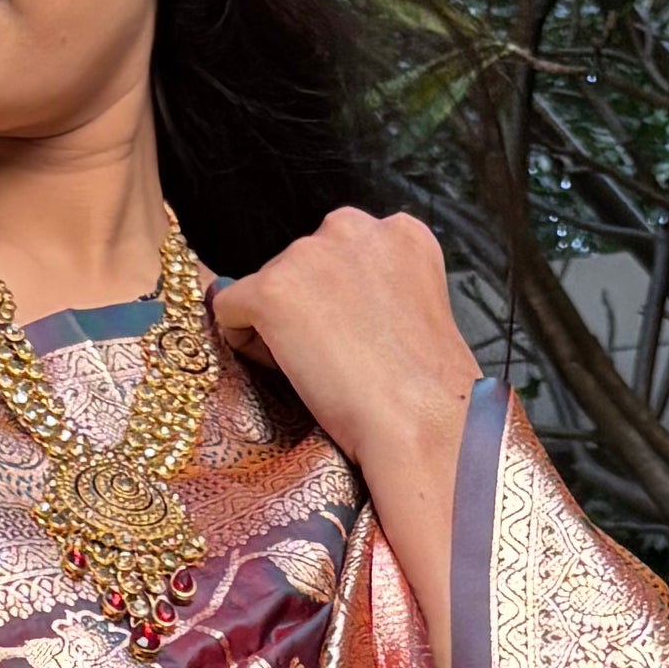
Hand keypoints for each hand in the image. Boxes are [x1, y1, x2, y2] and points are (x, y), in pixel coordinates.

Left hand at [209, 209, 480, 667]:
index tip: (354, 370)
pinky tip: (292, 388)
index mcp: (411, 236)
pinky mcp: (274, 288)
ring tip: (325, 395)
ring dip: (273, 346)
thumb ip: (391, 338)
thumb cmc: (442, 431)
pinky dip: (243, 357)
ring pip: (257, 297)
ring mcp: (314, 253)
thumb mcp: (422, 364)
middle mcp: (360, 223)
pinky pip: (226, 320)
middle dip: (300, 326)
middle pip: (293, 271)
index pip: (336, 262)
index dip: (335, 323)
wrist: (432, 444)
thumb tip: (383, 396)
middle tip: (340, 391)